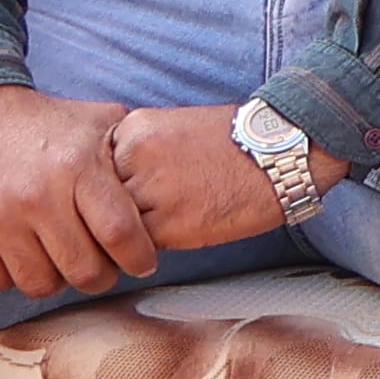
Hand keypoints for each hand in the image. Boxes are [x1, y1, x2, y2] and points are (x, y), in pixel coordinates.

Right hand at [0, 86, 160, 299]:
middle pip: (84, 270)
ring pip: (41, 284)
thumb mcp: (94, 122)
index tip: (142, 262)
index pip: (120, 233)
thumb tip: (173, 173)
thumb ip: (132, 149)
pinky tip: (22, 253)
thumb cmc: (41, 123)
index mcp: (76, 167)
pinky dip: (12, 276)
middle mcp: (36, 197)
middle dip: (101, 276)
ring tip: (60, 258)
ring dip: (55, 278)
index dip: (138, 257)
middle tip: (101, 267)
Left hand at [109, 103, 310, 252]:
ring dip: (126, 237)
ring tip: (153, 232)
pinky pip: (138, 248)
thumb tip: (114, 192)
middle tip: (131, 222)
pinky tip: (176, 235)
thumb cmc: (239, 142)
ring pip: (111, 228)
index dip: (108, 190)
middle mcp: (132, 156)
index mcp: (133, 129)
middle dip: (111, 215)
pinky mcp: (167, 224)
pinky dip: (148, 249)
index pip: (94, 171)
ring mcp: (147, 190)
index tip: (121, 199)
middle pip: (97, 201)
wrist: (285, 150)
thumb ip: (139, 155)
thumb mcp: (175, 130)